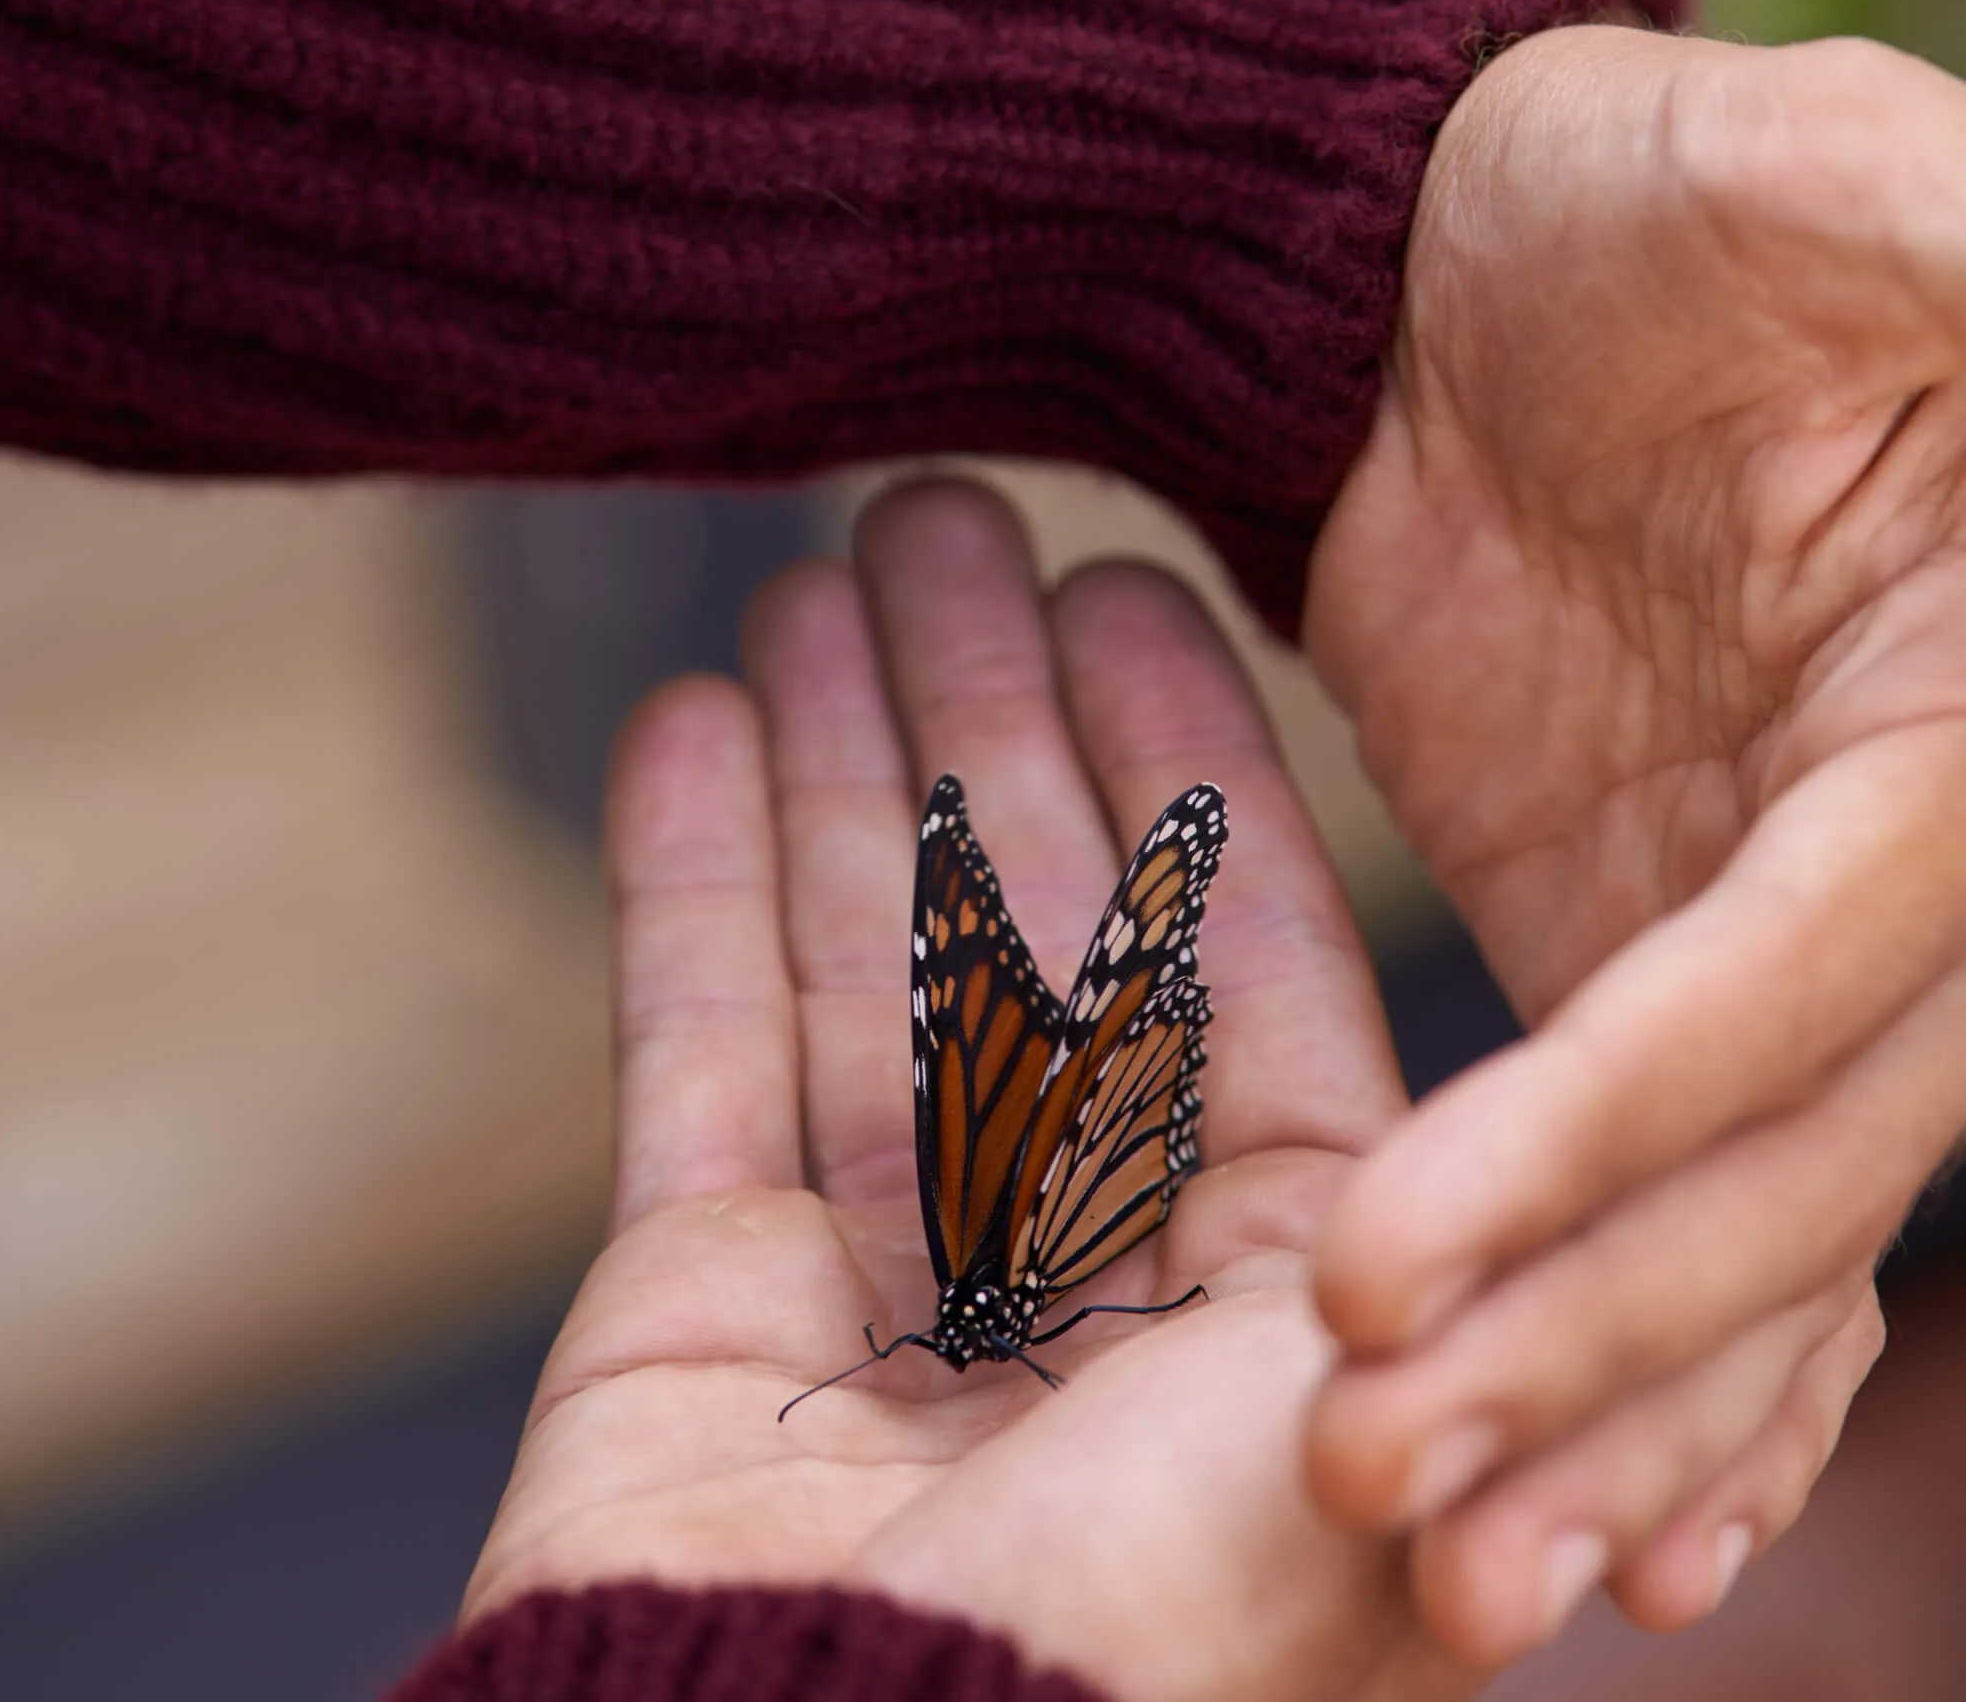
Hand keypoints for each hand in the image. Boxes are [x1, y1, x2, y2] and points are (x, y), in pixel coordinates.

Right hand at [462, 480, 1472, 1701]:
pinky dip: (682, 886)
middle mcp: (1077, 1269)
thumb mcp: (1341, 1391)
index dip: (1174, 750)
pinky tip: (680, 720)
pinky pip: (695, 1047)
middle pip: (1023, 924)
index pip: (1221, 948)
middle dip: (981, 716)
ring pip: (857, 958)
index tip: (1125, 577)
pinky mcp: (701, 1298)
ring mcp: (881, 1278)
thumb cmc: (1157, 1646)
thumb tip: (1423, 1016)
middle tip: (938, 516)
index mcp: (1263, 1288)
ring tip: (803, 576)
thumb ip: (1381, 1186)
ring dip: (829, 764)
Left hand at [1302, 27, 1965, 1660]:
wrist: (1444, 258)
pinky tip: (1583, 1526)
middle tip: (1364, 1476)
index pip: (1816, 966)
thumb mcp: (1802, 170)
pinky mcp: (1652, 940)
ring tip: (1424, 1559)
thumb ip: (1959, 236)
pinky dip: (1642, 1348)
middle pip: (1780, 1151)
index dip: (1630, 1122)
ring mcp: (1783, 919)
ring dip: (1600, 1399)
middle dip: (1586, 1323)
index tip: (1400, 1264)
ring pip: (1730, 1218)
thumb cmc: (1622, 181)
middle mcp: (1922, 849)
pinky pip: (1668, 1174)